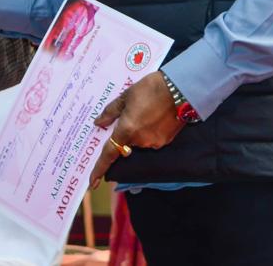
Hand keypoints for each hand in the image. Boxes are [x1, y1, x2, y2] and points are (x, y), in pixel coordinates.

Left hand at [89, 72, 184, 187]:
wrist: (180, 89)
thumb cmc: (150, 89)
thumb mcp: (125, 96)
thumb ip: (111, 112)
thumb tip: (99, 123)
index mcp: (126, 129)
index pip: (109, 154)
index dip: (99, 169)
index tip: (92, 182)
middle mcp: (139, 141)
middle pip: (126, 144)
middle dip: (126, 133)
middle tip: (132, 114)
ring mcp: (154, 143)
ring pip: (139, 142)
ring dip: (138, 132)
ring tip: (146, 112)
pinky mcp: (166, 142)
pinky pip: (151, 140)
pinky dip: (150, 132)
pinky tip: (155, 117)